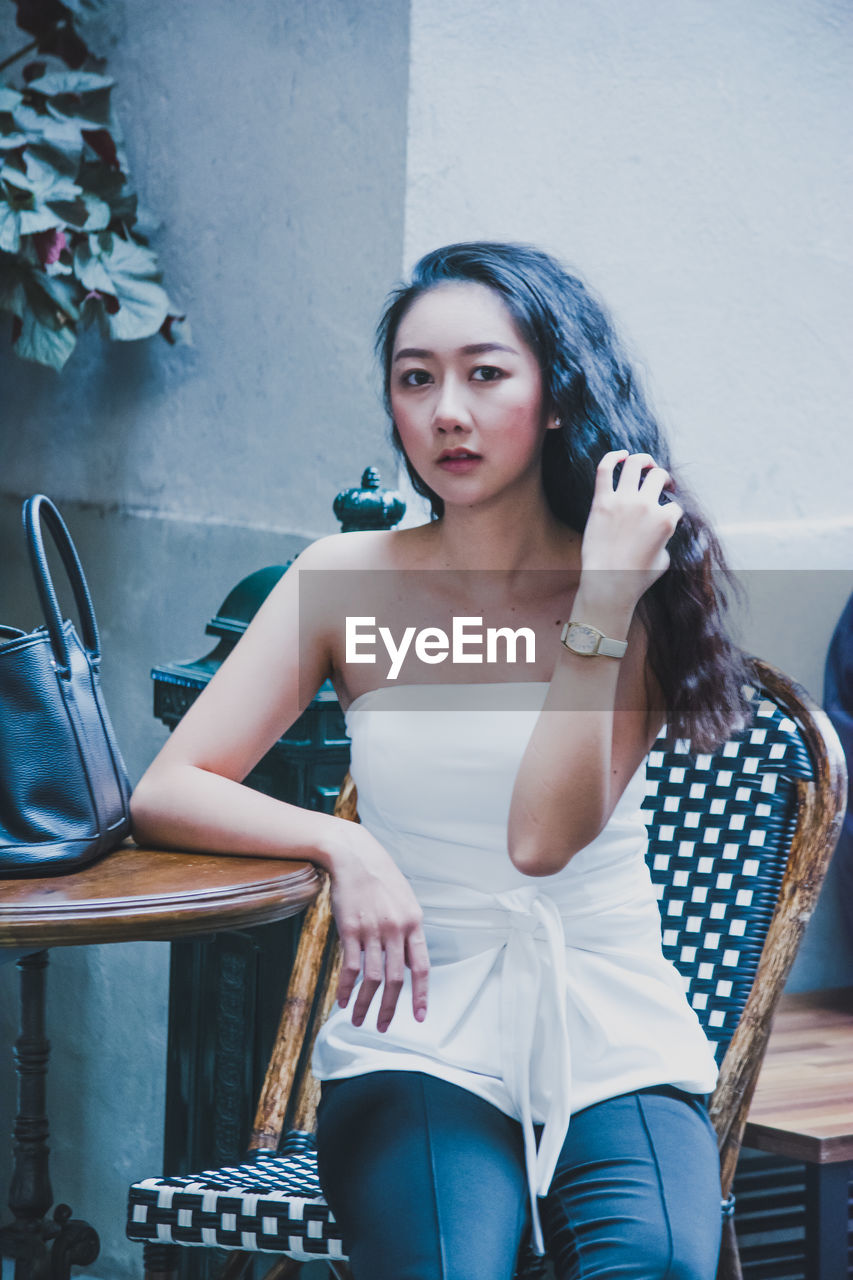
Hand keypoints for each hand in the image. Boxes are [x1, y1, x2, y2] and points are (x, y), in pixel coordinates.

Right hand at [328, 823, 428, 1032]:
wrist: (353, 854)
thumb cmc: (379, 876)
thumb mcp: (404, 899)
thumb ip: (408, 930)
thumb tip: (409, 963)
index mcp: (414, 922)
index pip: (421, 966)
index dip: (421, 995)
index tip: (420, 1017)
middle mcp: (396, 928)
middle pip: (396, 979)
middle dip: (390, 1008)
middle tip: (383, 1027)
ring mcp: (372, 929)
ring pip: (373, 978)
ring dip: (365, 1004)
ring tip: (359, 1020)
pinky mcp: (350, 929)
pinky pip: (351, 967)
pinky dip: (346, 988)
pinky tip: (341, 1000)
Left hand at [579, 450, 682, 608]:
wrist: (608, 582)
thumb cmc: (636, 577)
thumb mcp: (665, 559)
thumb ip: (665, 538)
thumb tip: (660, 529)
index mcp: (665, 520)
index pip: (675, 506)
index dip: (671, 510)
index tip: (665, 515)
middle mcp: (646, 506)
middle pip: (659, 477)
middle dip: (663, 478)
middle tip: (660, 483)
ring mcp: (623, 501)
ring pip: (636, 464)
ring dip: (644, 460)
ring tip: (645, 464)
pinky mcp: (602, 501)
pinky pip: (606, 469)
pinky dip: (613, 456)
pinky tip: (620, 454)